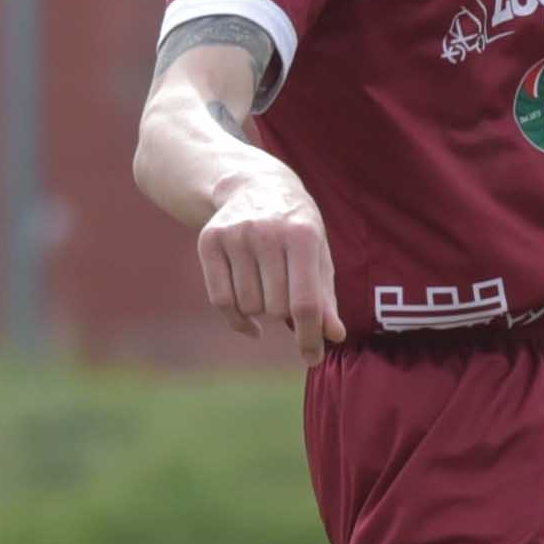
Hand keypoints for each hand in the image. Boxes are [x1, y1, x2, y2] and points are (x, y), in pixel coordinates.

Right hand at [197, 161, 340, 349]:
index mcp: (302, 235)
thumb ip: (326, 298)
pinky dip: (238, 319)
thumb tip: (333, 337)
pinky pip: (221, 301)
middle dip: (285, 313)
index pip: (305, 303)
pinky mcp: (209, 241)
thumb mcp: (318, 256)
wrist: (253, 185)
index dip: (310, 337)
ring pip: (248, 306)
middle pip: (276, 307)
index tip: (313, 357)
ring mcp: (235, 235)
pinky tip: (251, 321)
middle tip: (287, 294)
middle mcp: (266, 232)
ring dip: (261, 309)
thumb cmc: (296, 229)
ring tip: (268, 285)